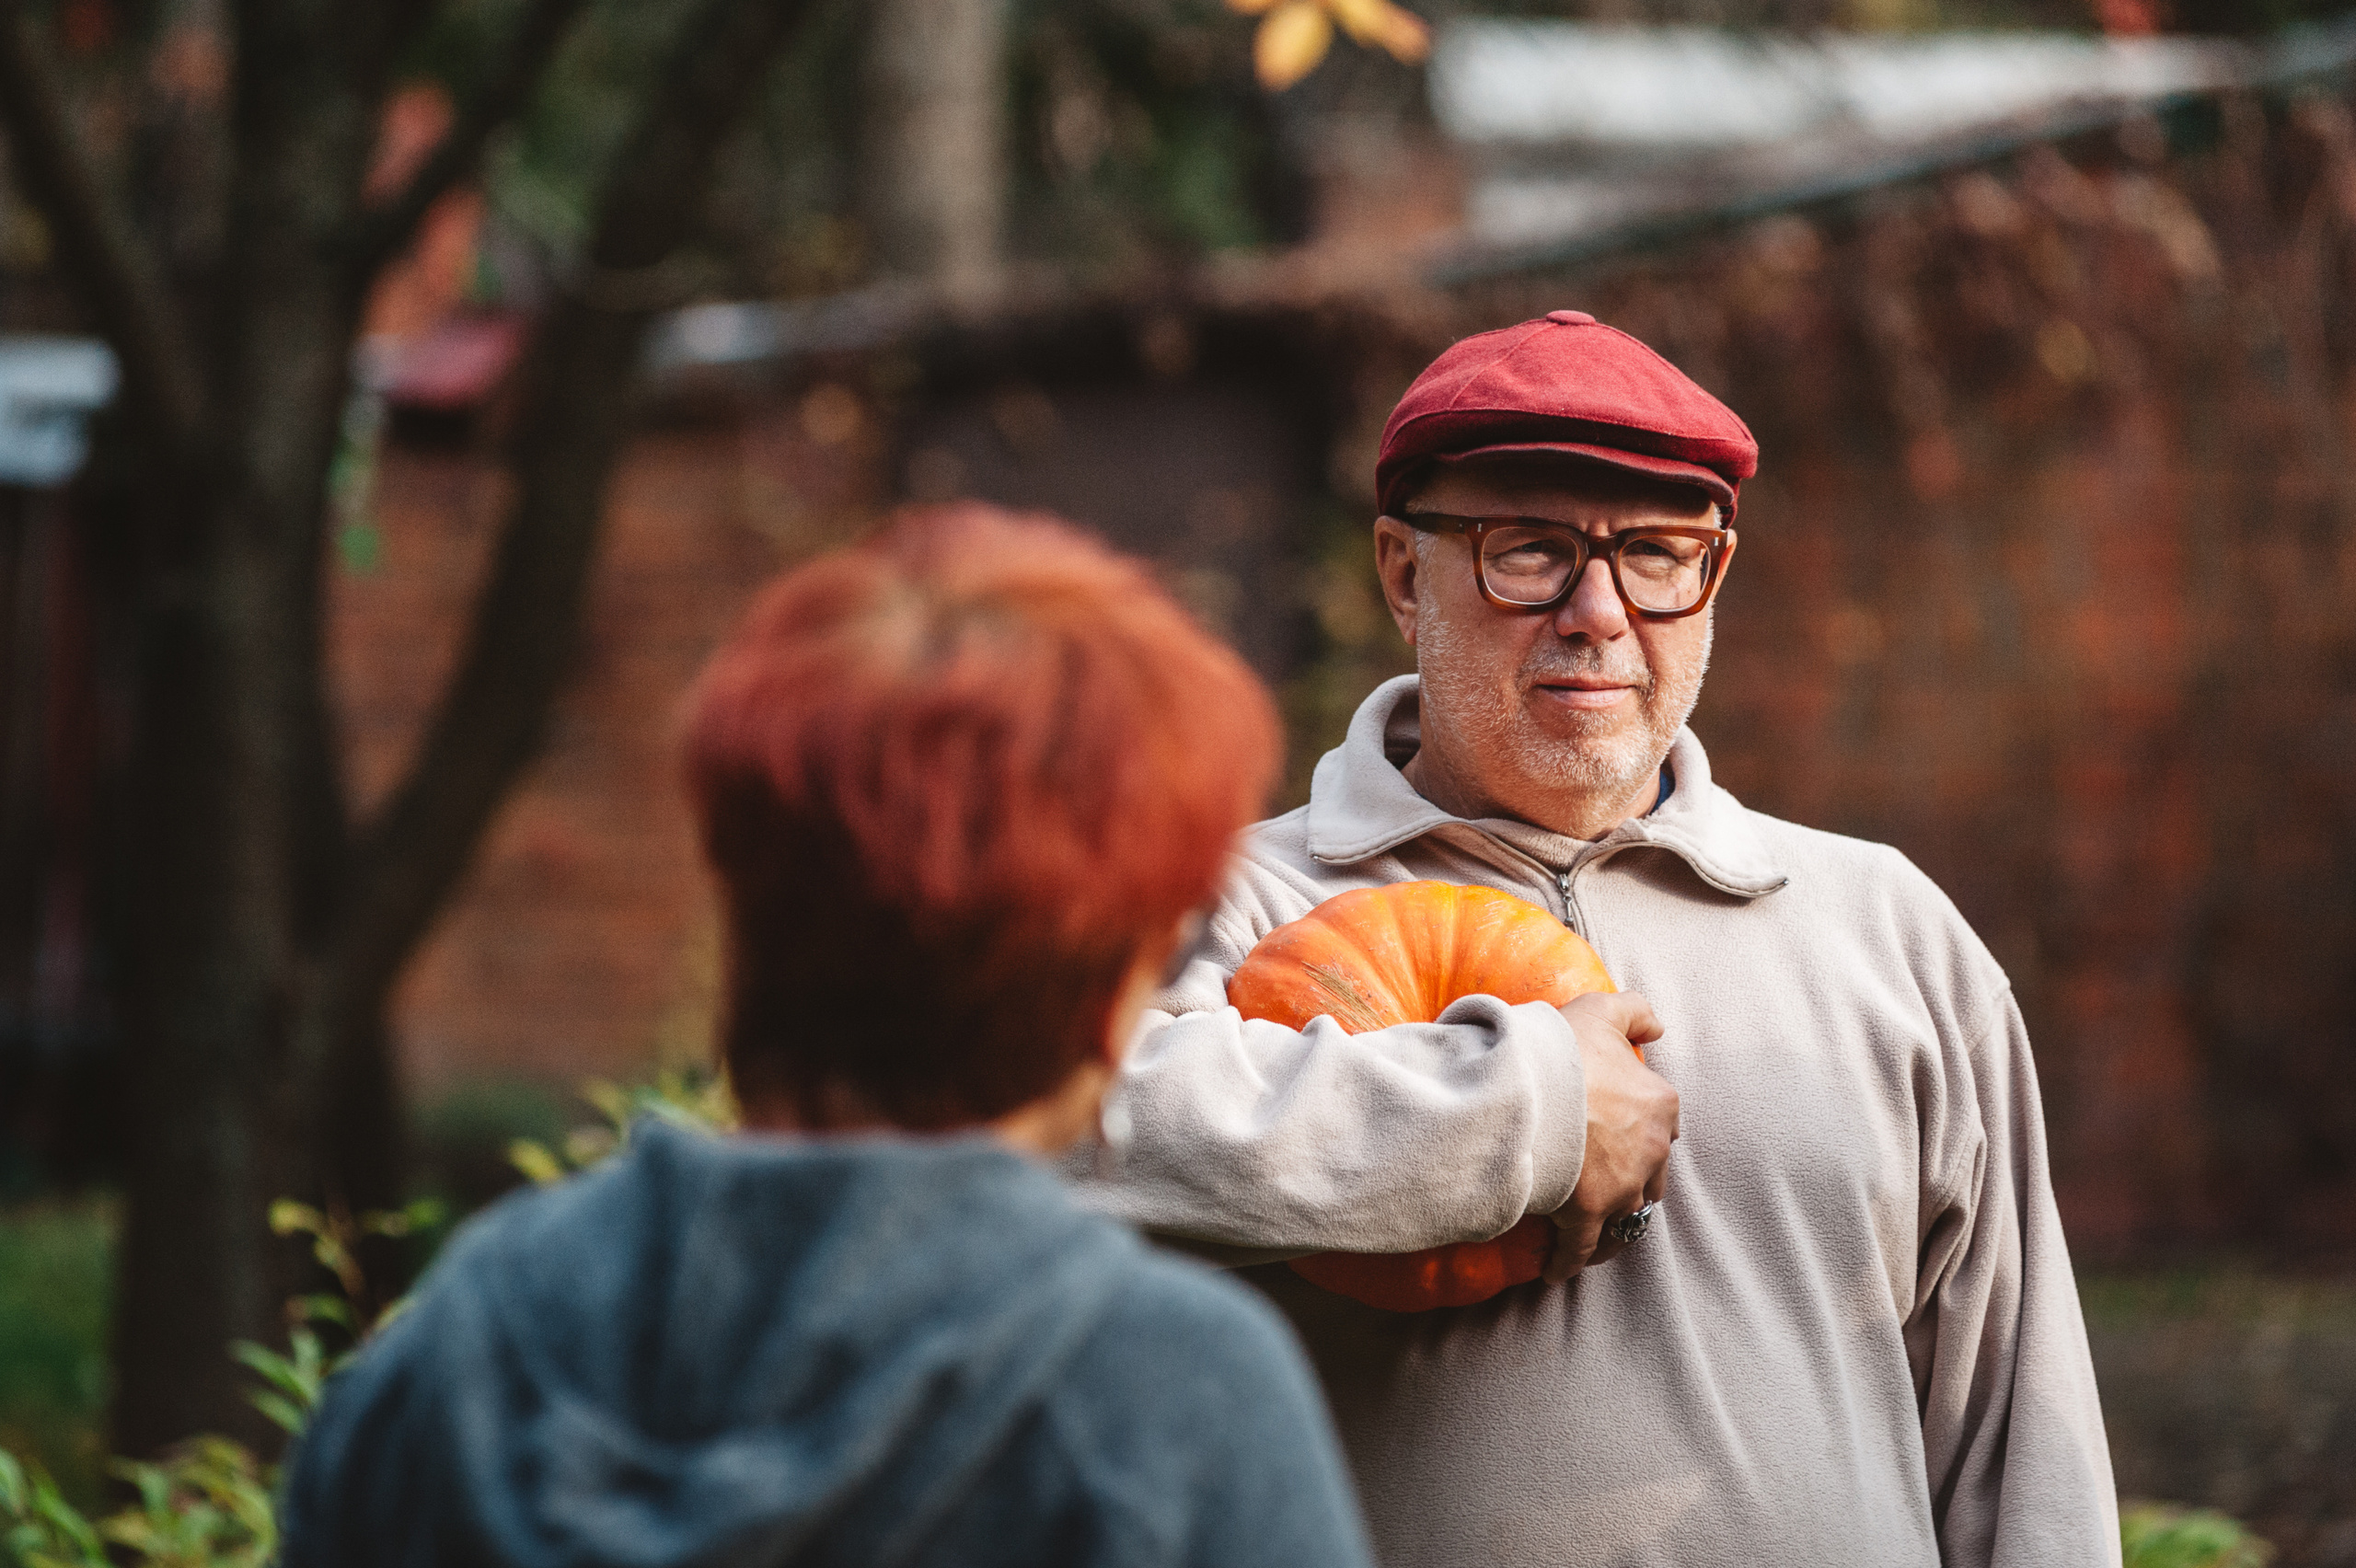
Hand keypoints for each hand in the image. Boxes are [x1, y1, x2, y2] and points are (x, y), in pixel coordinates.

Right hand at [1542, 991, 1673, 1282]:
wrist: (1526, 1086)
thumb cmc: (1562, 1047)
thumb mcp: (1602, 1009)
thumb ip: (1635, 1012)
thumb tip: (1657, 1028)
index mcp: (1660, 1104)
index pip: (1663, 1128)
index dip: (1643, 1137)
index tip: (1623, 1143)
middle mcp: (1651, 1149)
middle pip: (1649, 1179)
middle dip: (1631, 1188)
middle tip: (1605, 1192)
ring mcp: (1621, 1186)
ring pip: (1622, 1219)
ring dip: (1607, 1230)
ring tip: (1587, 1237)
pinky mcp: (1587, 1214)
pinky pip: (1581, 1248)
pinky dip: (1568, 1261)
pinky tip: (1554, 1271)